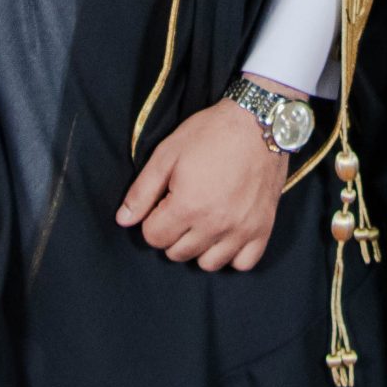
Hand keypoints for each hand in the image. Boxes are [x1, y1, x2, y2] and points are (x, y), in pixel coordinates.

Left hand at [116, 94, 289, 270]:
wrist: (259, 122)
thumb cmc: (210, 133)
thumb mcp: (167, 154)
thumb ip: (142, 191)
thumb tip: (123, 220)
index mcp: (187, 206)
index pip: (154, 238)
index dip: (153, 219)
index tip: (165, 202)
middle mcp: (214, 225)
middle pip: (178, 253)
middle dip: (173, 234)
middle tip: (183, 209)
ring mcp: (241, 230)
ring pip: (208, 264)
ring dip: (200, 247)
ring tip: (203, 222)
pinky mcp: (262, 229)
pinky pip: (243, 263)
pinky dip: (232, 254)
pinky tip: (226, 234)